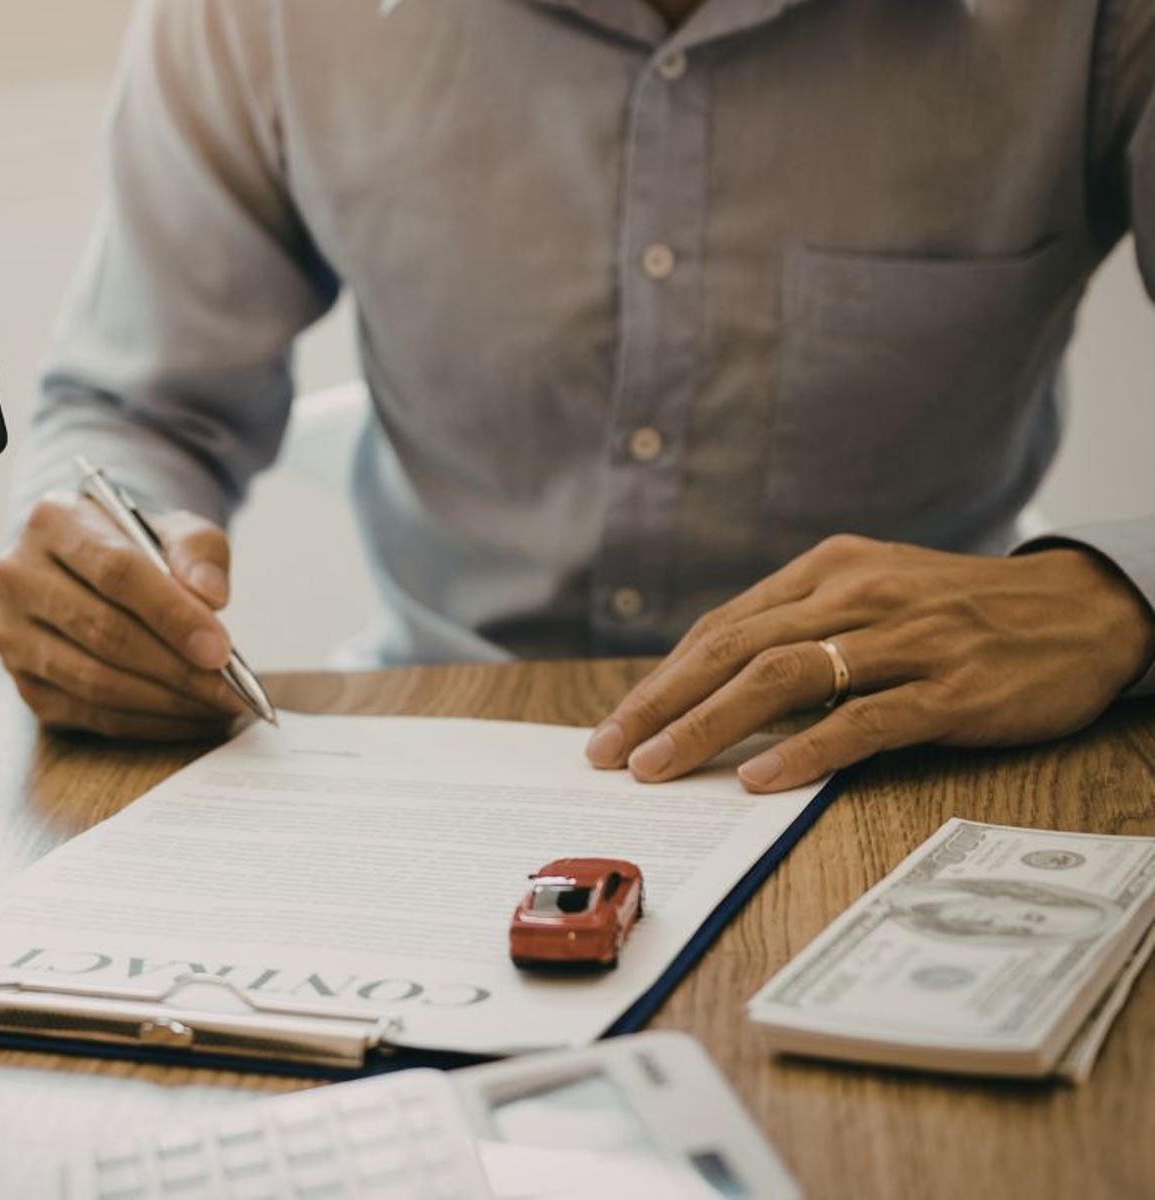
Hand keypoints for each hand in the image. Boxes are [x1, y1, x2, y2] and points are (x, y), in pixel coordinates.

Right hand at [0, 492, 245, 739]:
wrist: (91, 569)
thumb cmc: (138, 548)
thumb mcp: (174, 530)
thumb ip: (199, 553)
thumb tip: (212, 598)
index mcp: (54, 520)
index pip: (116, 572)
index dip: (172, 615)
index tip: (221, 650)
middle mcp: (17, 575)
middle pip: (103, 631)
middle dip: (176, 668)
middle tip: (229, 690)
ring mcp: (11, 634)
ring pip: (93, 681)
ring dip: (164, 702)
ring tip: (216, 707)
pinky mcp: (22, 682)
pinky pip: (89, 714)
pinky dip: (145, 723)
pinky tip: (186, 718)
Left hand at [584, 535, 1154, 791]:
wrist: (1083, 609)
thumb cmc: (961, 611)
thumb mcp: (874, 595)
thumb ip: (801, 629)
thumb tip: (715, 690)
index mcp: (829, 569)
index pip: (723, 628)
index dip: (662, 680)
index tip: (617, 726)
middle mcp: (857, 595)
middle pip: (735, 650)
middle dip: (661, 704)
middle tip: (610, 753)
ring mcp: (905, 641)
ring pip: (783, 679)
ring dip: (709, 727)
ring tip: (659, 768)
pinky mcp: (950, 689)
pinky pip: (863, 720)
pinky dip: (804, 750)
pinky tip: (759, 779)